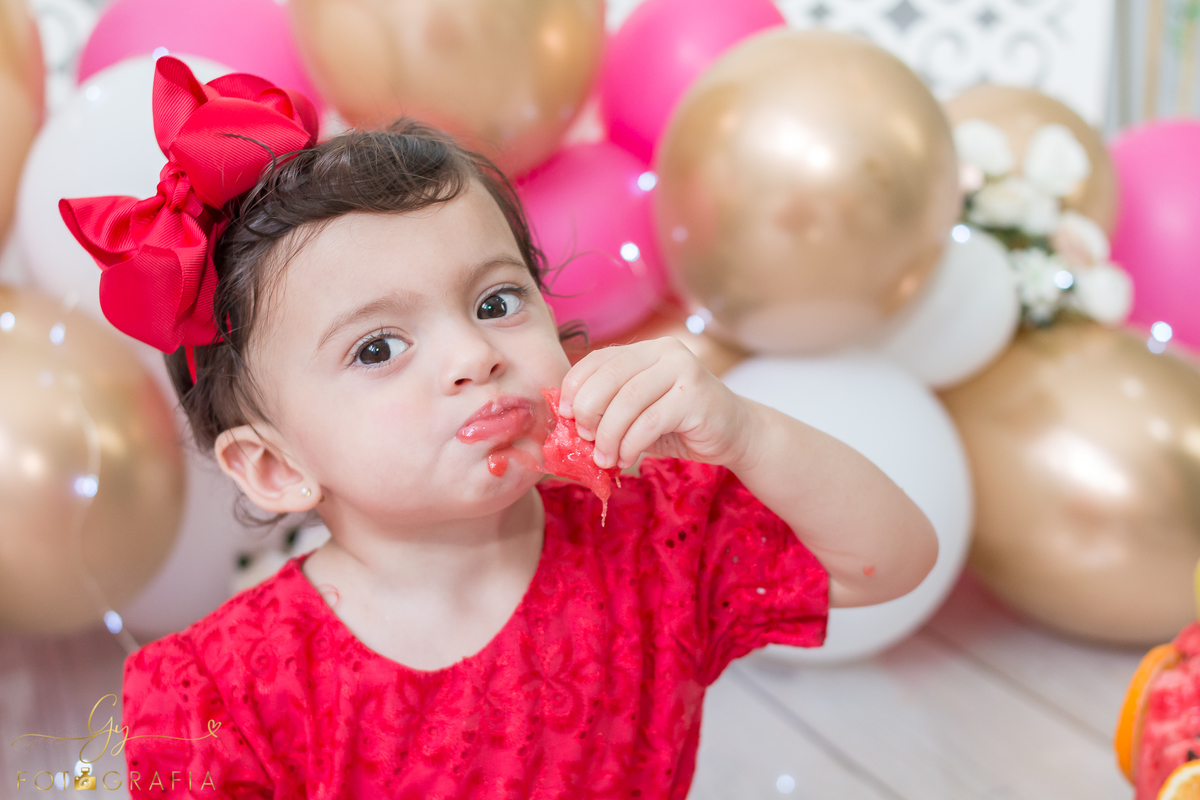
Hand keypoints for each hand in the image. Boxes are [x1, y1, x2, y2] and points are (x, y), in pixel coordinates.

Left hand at [557, 337, 754, 469]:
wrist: (735, 433)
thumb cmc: (680, 424)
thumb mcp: (639, 410)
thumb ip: (610, 406)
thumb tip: (566, 419)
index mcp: (647, 349)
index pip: (598, 358)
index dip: (574, 386)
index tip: (564, 415)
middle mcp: (665, 351)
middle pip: (609, 378)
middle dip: (588, 412)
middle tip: (585, 440)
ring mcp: (683, 371)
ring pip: (627, 402)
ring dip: (608, 436)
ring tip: (605, 459)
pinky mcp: (694, 397)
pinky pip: (648, 423)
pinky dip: (630, 445)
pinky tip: (626, 459)